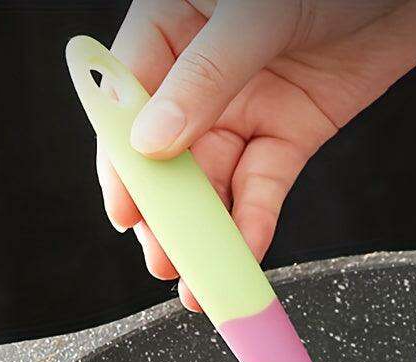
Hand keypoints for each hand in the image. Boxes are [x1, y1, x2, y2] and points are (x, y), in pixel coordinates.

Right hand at [99, 0, 415, 309]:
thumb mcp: (257, 13)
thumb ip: (206, 77)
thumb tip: (151, 142)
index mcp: (172, 27)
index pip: (130, 103)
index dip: (124, 161)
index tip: (126, 211)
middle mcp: (203, 76)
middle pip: (172, 156)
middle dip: (169, 214)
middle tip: (167, 263)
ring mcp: (248, 108)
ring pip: (217, 181)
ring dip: (209, 232)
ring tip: (202, 281)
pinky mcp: (291, 133)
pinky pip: (265, 185)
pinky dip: (256, 220)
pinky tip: (247, 250)